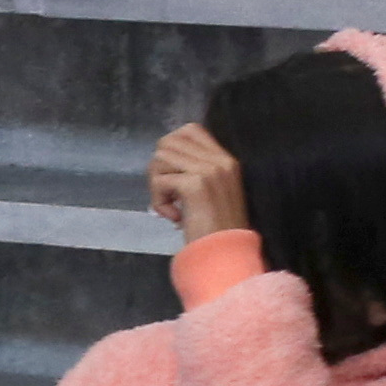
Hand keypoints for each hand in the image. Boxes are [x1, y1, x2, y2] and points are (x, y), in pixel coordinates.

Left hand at [148, 123, 249, 241]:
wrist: (227, 255)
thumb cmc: (219, 230)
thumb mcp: (214, 193)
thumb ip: (197, 171)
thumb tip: (162, 157)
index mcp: (226, 160)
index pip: (190, 130)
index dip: (172, 149)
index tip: (174, 176)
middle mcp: (220, 160)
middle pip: (168, 142)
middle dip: (159, 168)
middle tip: (167, 194)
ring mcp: (209, 171)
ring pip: (160, 159)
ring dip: (157, 185)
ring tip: (171, 207)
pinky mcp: (196, 185)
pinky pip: (160, 181)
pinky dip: (159, 201)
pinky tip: (174, 217)